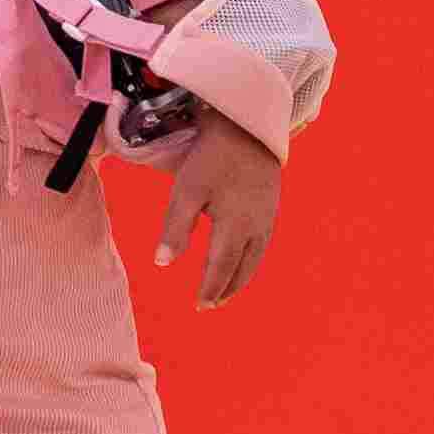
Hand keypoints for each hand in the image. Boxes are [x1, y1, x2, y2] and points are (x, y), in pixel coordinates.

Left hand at [132, 125, 284, 306]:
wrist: (248, 127)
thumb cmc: (212, 158)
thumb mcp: (187, 191)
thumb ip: (175, 229)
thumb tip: (162, 264)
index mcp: (235, 227)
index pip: (221, 268)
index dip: (210, 289)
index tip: (199, 306)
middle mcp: (256, 228)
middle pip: (241, 268)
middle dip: (226, 289)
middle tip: (211, 305)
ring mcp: (267, 218)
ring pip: (255, 258)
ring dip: (240, 277)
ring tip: (225, 289)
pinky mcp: (271, 207)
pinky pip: (262, 244)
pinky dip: (250, 259)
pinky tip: (241, 257)